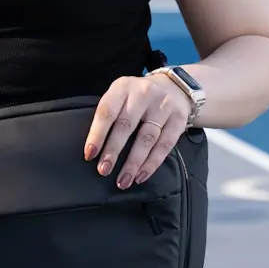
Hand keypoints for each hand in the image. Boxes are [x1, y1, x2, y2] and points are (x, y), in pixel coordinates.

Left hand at [84, 73, 190, 189]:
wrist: (174, 86)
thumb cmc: (138, 97)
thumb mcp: (121, 95)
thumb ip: (109, 114)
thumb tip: (94, 148)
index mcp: (123, 87)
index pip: (107, 111)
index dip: (97, 134)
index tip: (89, 154)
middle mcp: (143, 94)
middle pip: (126, 125)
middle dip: (113, 151)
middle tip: (104, 170)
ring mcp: (163, 106)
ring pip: (147, 138)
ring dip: (133, 163)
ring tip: (123, 180)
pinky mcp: (179, 119)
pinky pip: (165, 145)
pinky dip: (152, 163)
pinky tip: (141, 175)